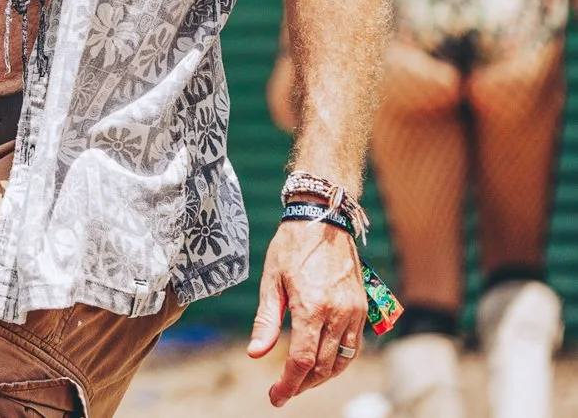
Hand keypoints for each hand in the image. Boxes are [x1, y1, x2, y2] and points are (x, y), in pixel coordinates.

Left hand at [248, 218, 367, 404]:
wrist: (323, 220)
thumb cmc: (290, 247)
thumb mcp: (271, 281)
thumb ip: (265, 321)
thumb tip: (255, 354)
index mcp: (311, 307)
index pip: (301, 360)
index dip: (288, 384)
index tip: (275, 397)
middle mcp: (337, 314)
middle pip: (322, 366)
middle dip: (302, 385)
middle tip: (283, 392)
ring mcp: (354, 312)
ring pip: (342, 361)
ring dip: (321, 378)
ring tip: (301, 383)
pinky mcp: (362, 308)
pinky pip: (354, 346)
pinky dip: (339, 362)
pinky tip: (322, 364)